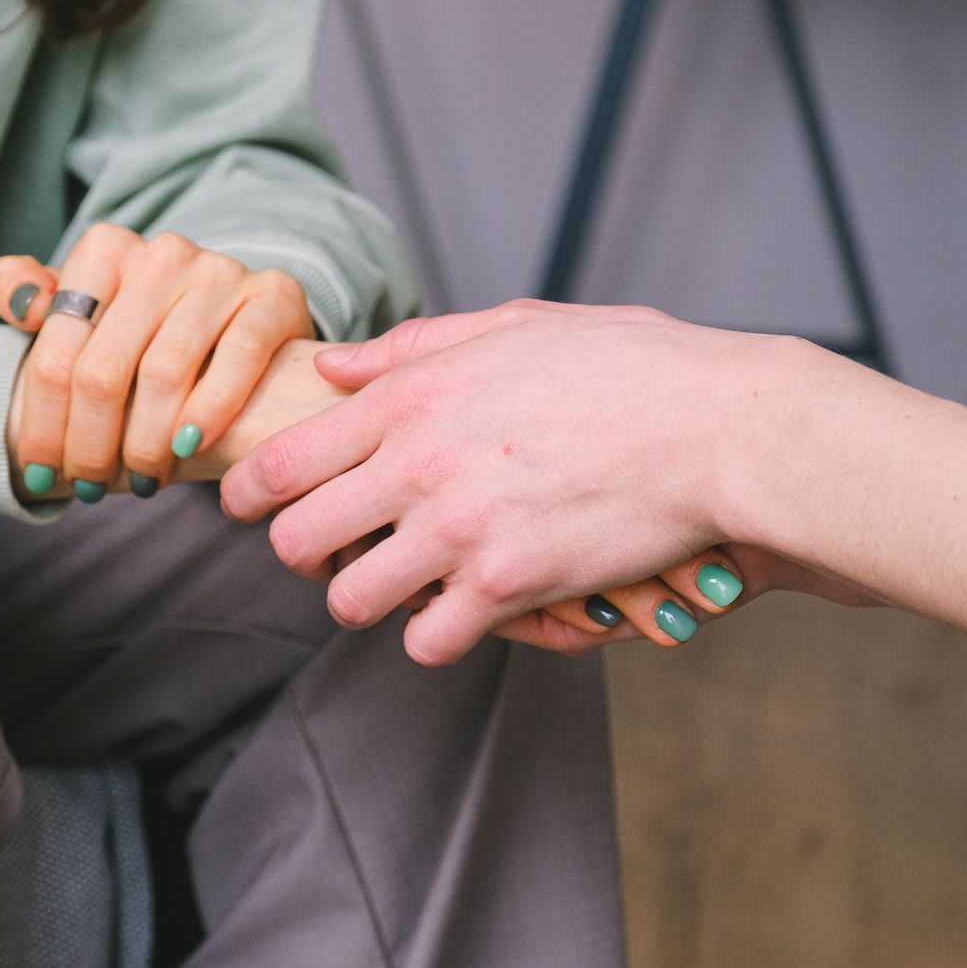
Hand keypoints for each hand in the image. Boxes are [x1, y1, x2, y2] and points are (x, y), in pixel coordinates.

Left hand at [0, 224, 314, 498]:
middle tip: (91, 488)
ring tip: (143, 481)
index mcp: (104, 250)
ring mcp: (219, 271)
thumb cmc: (144, 333)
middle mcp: (161, 253)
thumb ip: (28, 295)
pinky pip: (238, 356)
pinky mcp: (273, 294)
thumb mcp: (82, 311)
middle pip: (103, 370)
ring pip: (164, 373)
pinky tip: (190, 447)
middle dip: (91, 445)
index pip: (56, 353)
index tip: (39, 475)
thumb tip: (20, 301)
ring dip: (146, 444)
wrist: (240, 324)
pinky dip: (210, 410)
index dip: (42, 425)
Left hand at [220, 299, 865, 664]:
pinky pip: (427, 640)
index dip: (247, 493)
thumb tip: (333, 365)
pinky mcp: (507, 586)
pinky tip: (460, 613)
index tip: (248, 506)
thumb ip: (413, 348)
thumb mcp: (514, 327)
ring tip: (398, 586)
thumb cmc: (628, 368)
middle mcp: (418, 464)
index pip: (281, 460)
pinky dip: (436, 635)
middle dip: (303, 554)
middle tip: (331, 553)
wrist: (719, 428)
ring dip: (366, 599)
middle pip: (296, 540)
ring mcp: (458, 530)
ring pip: (350, 600)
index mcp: (410, 397)